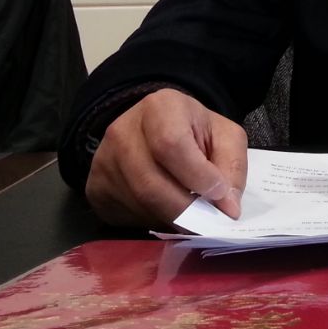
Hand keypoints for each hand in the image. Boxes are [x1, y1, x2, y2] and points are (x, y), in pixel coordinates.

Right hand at [85, 88, 246, 228]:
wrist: (152, 129)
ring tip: (193, 215)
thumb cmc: (193, 130)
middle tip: (210, 220)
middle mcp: (123, 131)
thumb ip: (232, 165)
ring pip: (139, 205)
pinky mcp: (96, 187)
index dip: (198, 176)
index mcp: (160, 107)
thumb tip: (228, 206)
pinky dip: (154, 221)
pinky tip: (168, 211)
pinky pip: (126, 215)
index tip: (220, 196)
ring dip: (172, 219)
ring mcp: (104, 161)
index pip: (171, 145)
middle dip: (187, 210)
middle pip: (151, 184)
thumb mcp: (223, 135)